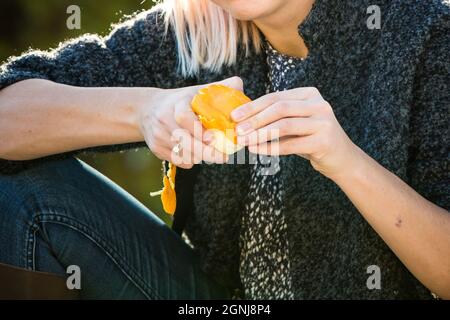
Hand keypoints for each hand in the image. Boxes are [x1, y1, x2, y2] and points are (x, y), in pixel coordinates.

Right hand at [138, 77, 242, 168]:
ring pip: (182, 153)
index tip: (214, 138)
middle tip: (223, 157)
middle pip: (184, 141)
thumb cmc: (180, 101)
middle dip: (206, 152)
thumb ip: (219, 87)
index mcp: (175, 103)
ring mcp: (158, 135)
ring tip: (213, 154)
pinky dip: (190, 161)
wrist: (147, 110)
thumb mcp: (196, 91)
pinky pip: (176, 160)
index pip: (184, 117)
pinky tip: (197, 155)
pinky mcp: (156, 148)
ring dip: (200, 157)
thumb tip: (239, 85)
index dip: (199, 129)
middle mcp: (164, 119)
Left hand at [231, 87, 363, 179]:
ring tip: (244, 141)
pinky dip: (271, 148)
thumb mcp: (295, 123)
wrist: (341, 158)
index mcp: (309, 94)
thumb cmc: (311, 139)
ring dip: (260, 134)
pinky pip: (291, 144)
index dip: (252, 106)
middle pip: (279, 108)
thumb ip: (274, 117)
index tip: (234, 116)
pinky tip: (257, 151)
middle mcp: (318, 104)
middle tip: (237, 130)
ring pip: (284, 125)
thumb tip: (241, 120)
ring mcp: (323, 122)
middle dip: (254, 119)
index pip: (275, 97)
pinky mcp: (324, 141)